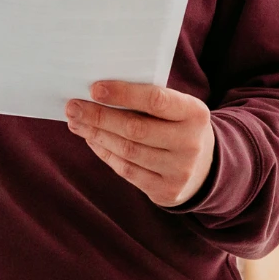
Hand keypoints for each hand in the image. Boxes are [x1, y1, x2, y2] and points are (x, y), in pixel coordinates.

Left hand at [66, 81, 216, 207]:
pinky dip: (105, 154)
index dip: (123, 94)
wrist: (205, 167)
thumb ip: (148, 100)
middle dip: (99, 117)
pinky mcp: (166, 190)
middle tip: (73, 107)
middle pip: (135, 129)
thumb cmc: (179, 126)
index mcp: (195, 114)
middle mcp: (190, 143)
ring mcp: (179, 170)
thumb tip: (98, 94)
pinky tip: (92, 140)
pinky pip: (127, 170)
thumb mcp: (178, 108)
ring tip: (76, 122)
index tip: (94, 89)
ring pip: (128, 151)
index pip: (155, 100)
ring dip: (96, 135)